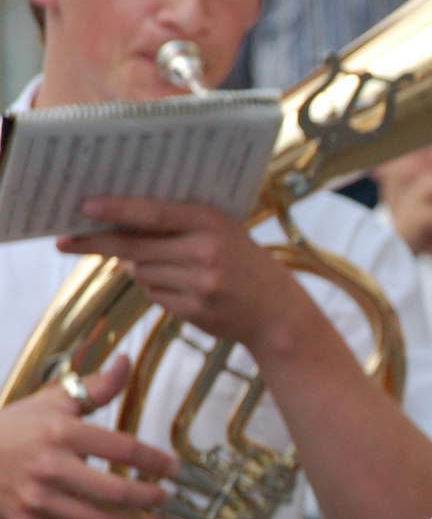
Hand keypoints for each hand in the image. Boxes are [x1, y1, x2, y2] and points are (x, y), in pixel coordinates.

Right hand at [0, 357, 178, 518]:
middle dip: (150, 498)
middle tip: (165, 498)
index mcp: (61, 433)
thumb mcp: (53, 401)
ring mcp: (36, 498)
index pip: (124, 449)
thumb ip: (95, 387)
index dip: (156, 461)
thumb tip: (126, 361)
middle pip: (117, 492)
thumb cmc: (13, 427)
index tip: (173, 468)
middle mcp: (50, 467)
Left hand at [59, 196, 295, 347]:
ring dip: (139, 269)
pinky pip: (154, 295)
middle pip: (135, 247)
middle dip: (99, 244)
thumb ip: (178, 226)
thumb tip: (120, 228)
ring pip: (140, 272)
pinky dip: (157, 290)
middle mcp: (206, 252)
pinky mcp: (195, 311)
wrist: (278, 312)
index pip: (154, 213)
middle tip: (66, 241)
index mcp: (213, 223)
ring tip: (169, 268)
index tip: (84, 206)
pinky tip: (182, 289)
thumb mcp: (223, 233)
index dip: (116, 210)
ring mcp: (201, 284)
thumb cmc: (246, 265)